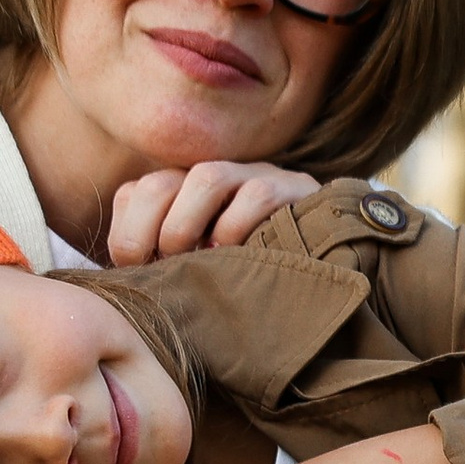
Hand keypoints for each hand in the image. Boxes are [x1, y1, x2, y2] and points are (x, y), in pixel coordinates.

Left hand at [106, 161, 320, 264]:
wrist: (340, 267)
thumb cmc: (257, 283)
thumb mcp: (203, 277)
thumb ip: (167, 272)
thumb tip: (124, 286)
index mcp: (188, 196)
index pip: (136, 193)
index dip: (127, 231)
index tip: (134, 270)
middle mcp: (218, 180)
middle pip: (159, 183)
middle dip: (146, 230)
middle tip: (160, 266)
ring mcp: (257, 178)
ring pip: (205, 177)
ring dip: (186, 224)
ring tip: (195, 259)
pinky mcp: (296, 188)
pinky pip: (258, 192)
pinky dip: (238, 225)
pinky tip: (236, 255)